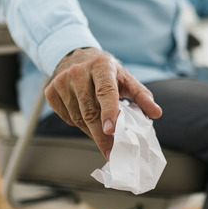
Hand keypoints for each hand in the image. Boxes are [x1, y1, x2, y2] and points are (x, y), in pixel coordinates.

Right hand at [45, 47, 161, 159]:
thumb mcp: (126, 79)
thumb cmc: (105, 72)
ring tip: (103, 135)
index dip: (109, 112)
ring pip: (78, 118)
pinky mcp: (51, 92)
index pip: (105, 91)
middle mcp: (78, 72)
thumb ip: (142, 96)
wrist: (76, 57)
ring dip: (92, 131)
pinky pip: (68, 118)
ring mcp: (61, 82)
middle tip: (111, 151)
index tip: (111, 130)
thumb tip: (156, 113)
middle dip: (101, 135)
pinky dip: (80, 124)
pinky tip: (87, 120)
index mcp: (101, 66)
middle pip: (90, 111)